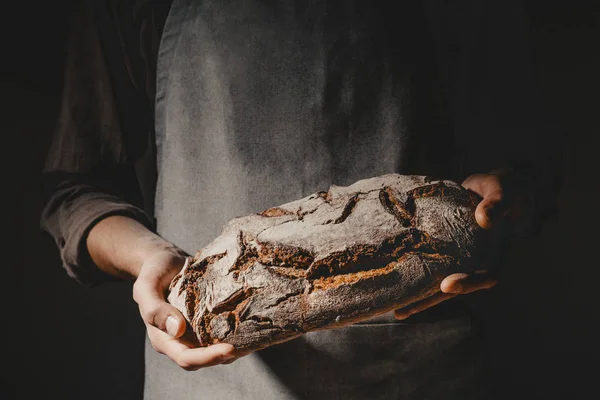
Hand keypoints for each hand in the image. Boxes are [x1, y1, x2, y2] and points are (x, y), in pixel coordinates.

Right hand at [87, 216, 243, 369]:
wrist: (164, 260)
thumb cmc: (153, 273)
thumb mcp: (146, 286)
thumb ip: (154, 308)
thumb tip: (176, 329)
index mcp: (164, 338)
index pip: (186, 359)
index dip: (208, 358)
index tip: (229, 349)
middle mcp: (182, 339)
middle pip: (205, 359)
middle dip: (226, 356)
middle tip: (248, 345)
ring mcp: (195, 331)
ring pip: (217, 348)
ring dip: (236, 346)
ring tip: (255, 336)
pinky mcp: (208, 320)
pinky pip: (222, 331)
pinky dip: (237, 331)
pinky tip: (251, 323)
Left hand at [394, 171, 514, 319]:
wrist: (490, 187)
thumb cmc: (502, 189)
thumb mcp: (502, 191)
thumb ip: (497, 204)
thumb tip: (484, 219)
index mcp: (494, 254)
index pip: (485, 276)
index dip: (468, 283)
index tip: (447, 285)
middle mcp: (475, 260)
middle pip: (454, 287)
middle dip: (430, 300)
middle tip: (404, 310)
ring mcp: (458, 257)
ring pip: (438, 280)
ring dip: (418, 295)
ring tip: (395, 308)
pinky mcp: (443, 249)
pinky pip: (429, 264)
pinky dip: (414, 273)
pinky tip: (395, 281)